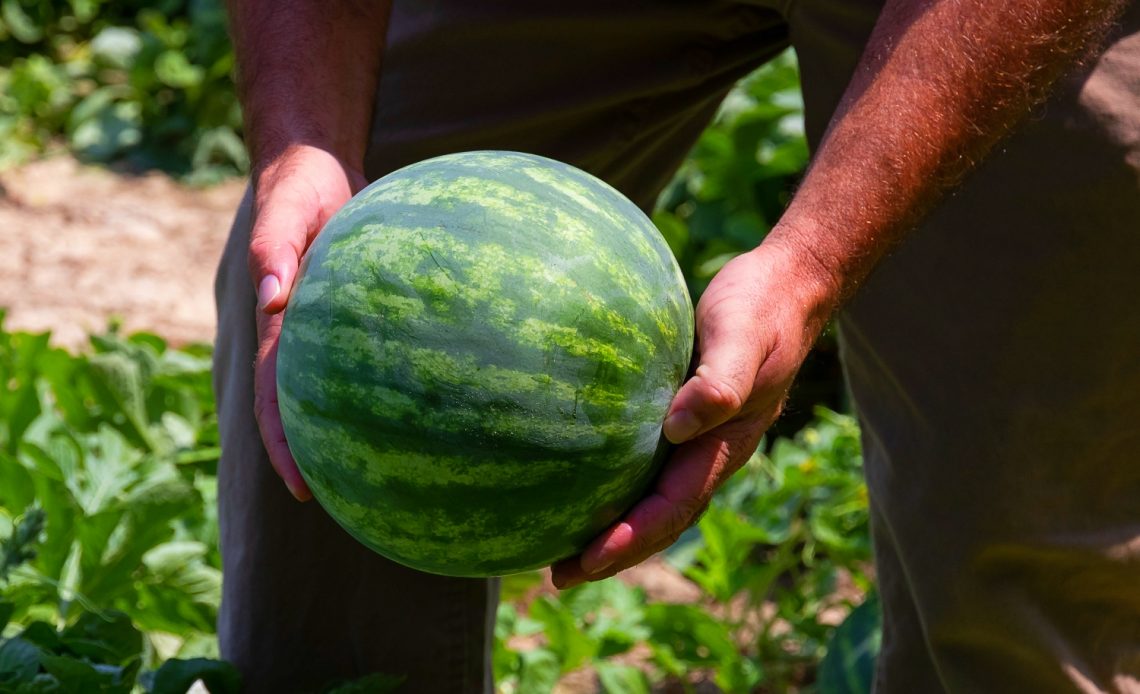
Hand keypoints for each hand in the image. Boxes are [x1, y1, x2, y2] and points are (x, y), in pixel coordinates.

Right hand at [249, 144, 367, 500]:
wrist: (318, 162)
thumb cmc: (298, 185)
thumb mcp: (284, 211)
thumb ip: (274, 249)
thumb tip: (271, 298)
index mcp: (281, 325)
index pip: (277, 400)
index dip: (285, 447)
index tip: (303, 490)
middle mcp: (305, 334)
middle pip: (311, 408)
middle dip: (325, 456)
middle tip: (353, 503)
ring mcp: (333, 325)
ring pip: (344, 386)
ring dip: (359, 427)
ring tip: (399, 469)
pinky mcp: (364, 310)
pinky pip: (379, 351)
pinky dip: (396, 379)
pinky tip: (436, 399)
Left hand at [550, 239, 835, 587]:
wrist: (784, 286)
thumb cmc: (761, 309)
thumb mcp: (742, 338)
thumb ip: (719, 383)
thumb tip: (678, 427)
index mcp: (725, 446)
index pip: (673, 506)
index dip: (631, 538)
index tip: (587, 560)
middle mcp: (708, 452)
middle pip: (660, 517)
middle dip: (613, 552)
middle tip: (560, 576)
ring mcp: (696, 437)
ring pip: (652, 496)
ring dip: (613, 526)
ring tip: (561, 546)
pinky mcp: (679, 414)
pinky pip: (643, 459)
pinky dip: (614, 480)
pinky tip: (576, 476)